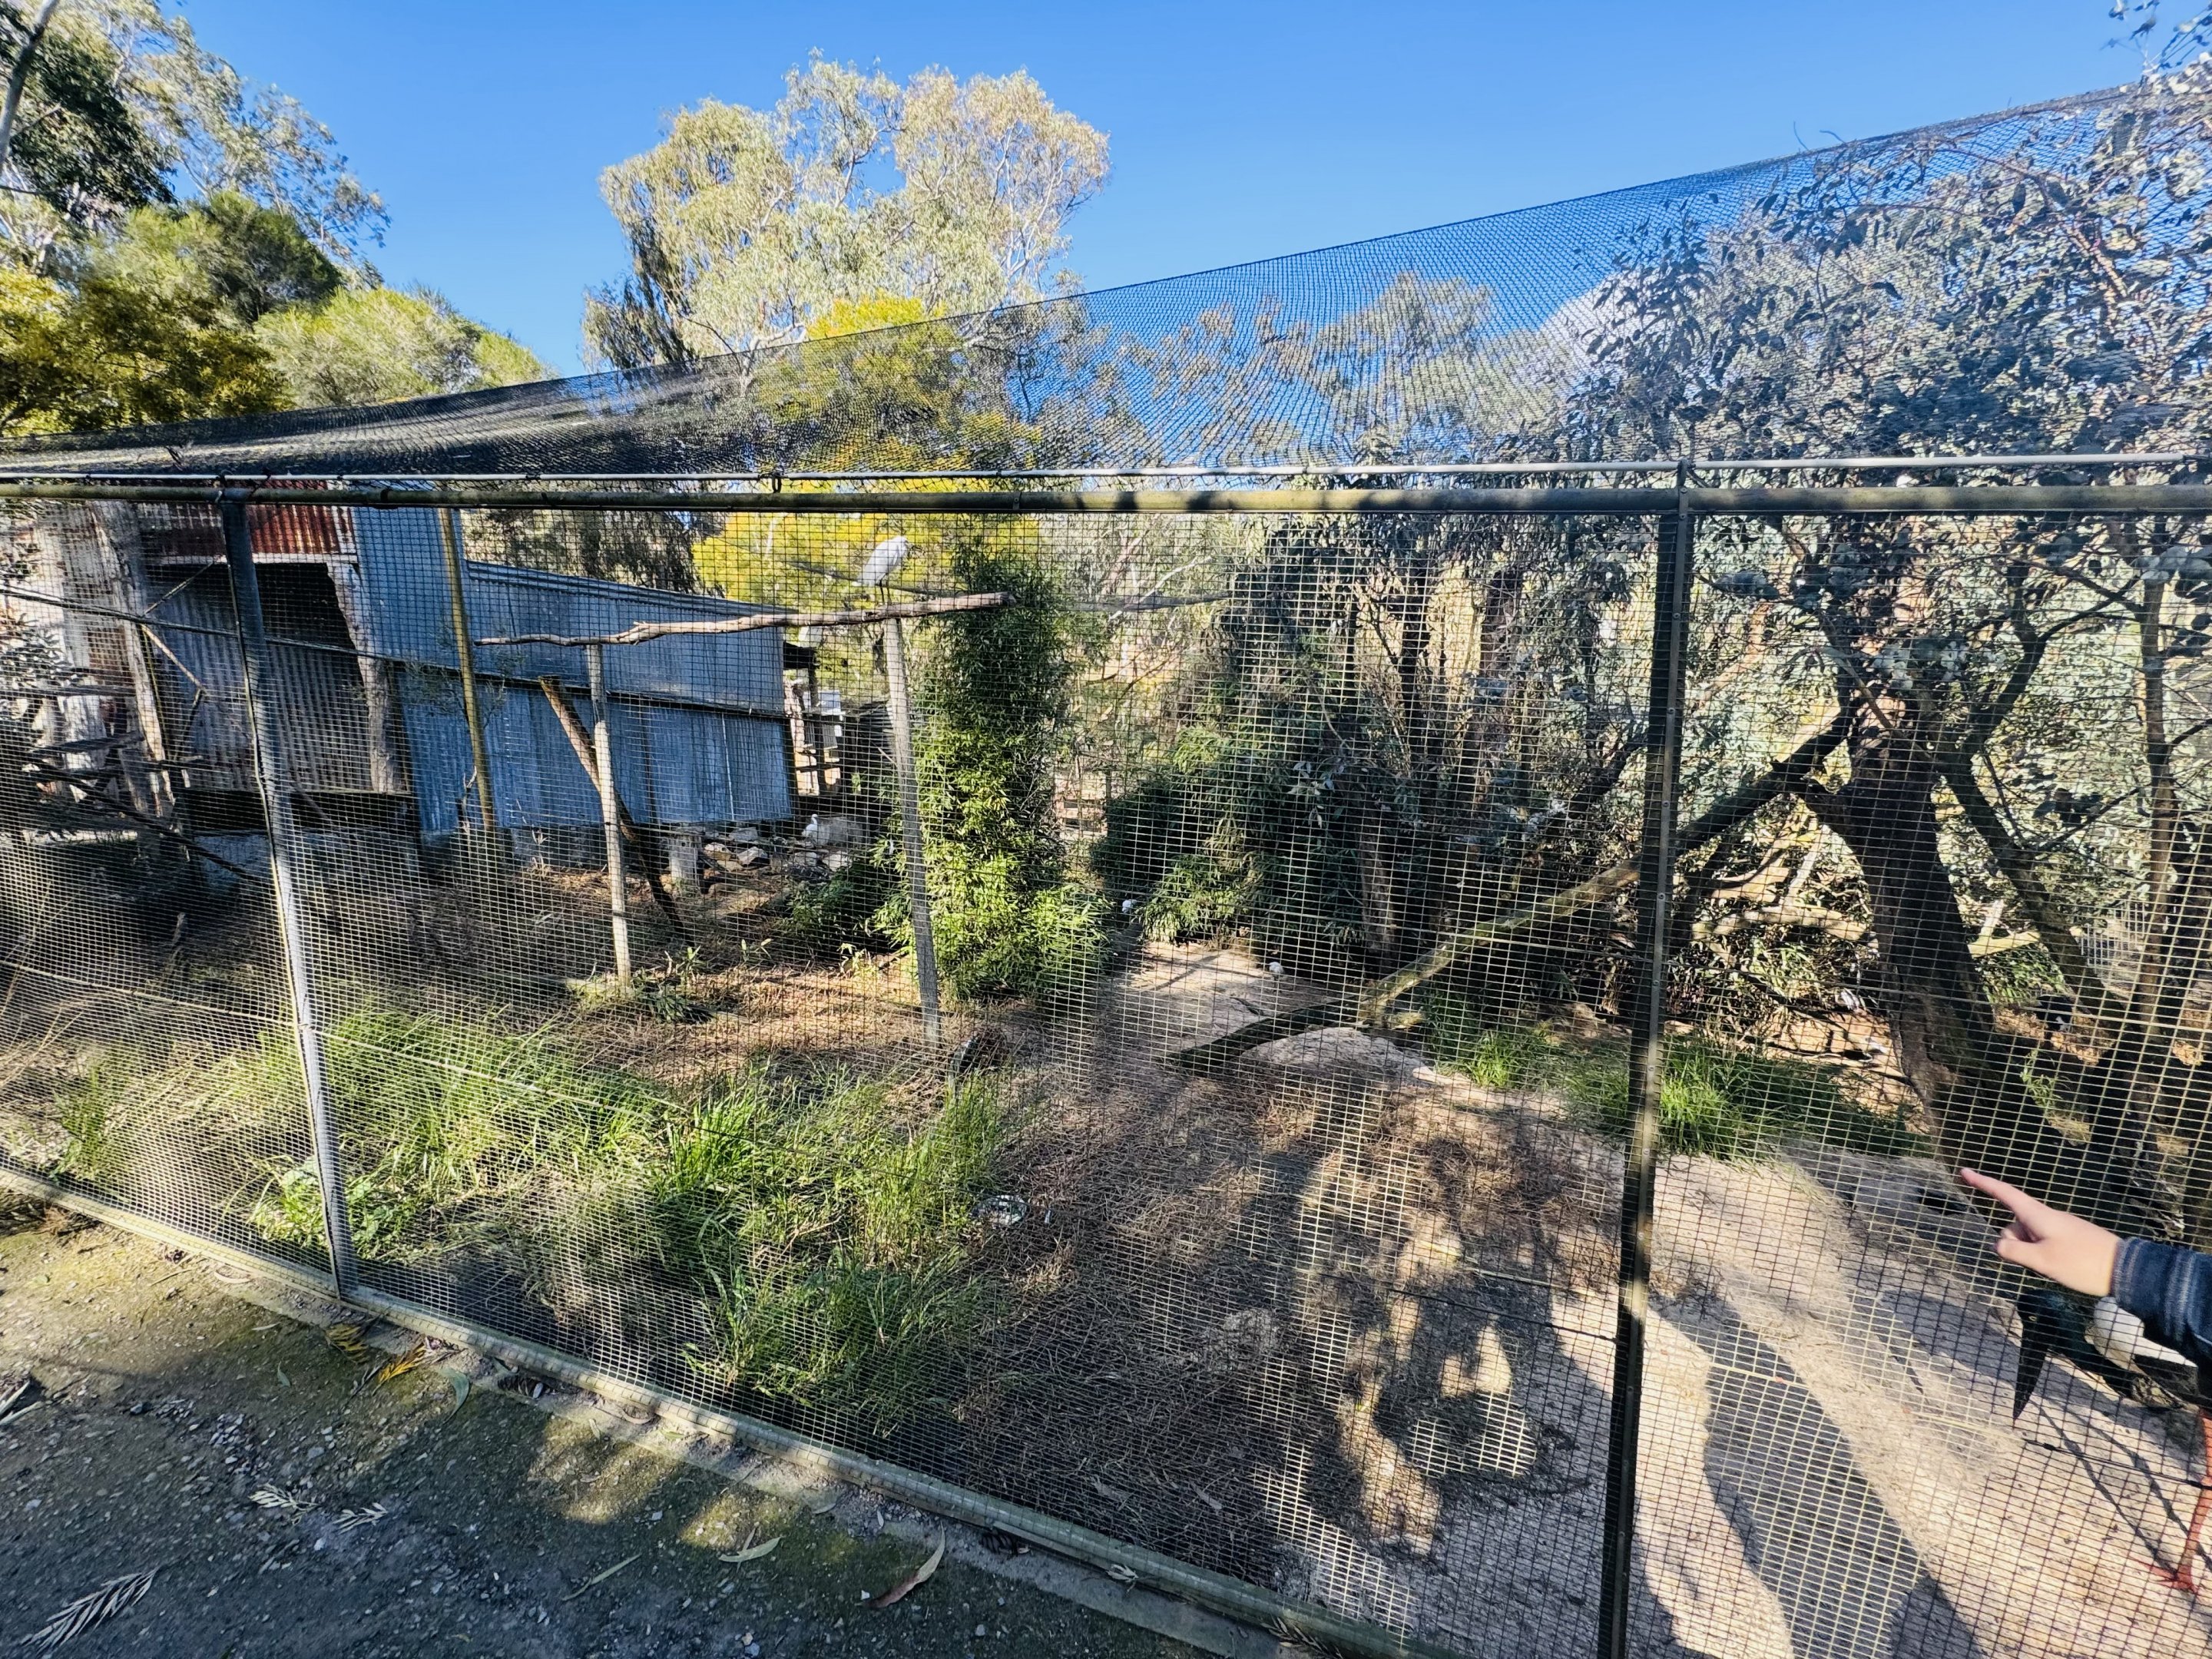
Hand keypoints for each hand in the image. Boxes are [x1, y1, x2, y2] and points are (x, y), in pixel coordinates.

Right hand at [1958, 1168, 2119, 1296]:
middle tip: (2039, 1262)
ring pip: (2027, 1238)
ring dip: (2030, 1253)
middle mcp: (2046, 1217)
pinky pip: (2042, 1243)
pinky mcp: (2068, 1238)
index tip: (1964, 1172)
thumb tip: (1999, 1245)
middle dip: (2014, 1244)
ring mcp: (2058, 1227)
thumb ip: (2014, 1251)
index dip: (1983, 1183)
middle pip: (2013, 1225)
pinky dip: (2042, 1254)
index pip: (2004, 1194)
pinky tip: (2063, 1267)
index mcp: (2038, 1216)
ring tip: (2056, 1266)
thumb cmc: (2082, 1263)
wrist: (2125, 1269)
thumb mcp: (2042, 1261)